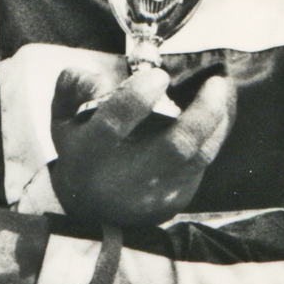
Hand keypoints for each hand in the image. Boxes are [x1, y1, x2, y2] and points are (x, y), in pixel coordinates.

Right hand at [50, 67, 236, 225]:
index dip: (139, 95)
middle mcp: (127, 175)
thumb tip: (100, 77)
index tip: (158, 75)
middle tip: (214, 81)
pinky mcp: (177, 198)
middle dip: (200, 111)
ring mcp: (156, 191)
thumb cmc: (79, 150)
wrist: (92, 209)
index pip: (117, 121)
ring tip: (221, 89)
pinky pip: (203, 163)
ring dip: (216, 121)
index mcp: (92, 151)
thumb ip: (72, 86)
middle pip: (174, 144)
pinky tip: (219, 111)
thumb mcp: (61, 117)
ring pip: (198, 156)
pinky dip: (215, 134)